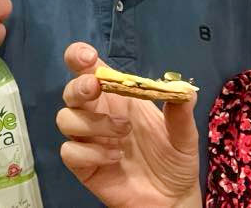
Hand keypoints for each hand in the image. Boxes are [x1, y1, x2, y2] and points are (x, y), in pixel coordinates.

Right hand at [56, 42, 201, 207]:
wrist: (172, 199)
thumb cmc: (174, 159)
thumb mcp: (184, 135)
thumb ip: (181, 113)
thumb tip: (185, 90)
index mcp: (117, 97)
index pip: (88, 69)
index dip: (79, 57)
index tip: (87, 57)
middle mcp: (98, 114)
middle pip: (70, 91)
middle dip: (78, 86)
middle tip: (96, 88)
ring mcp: (88, 140)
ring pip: (65, 119)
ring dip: (92, 123)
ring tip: (123, 133)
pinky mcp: (83, 165)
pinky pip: (70, 152)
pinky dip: (91, 152)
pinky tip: (115, 157)